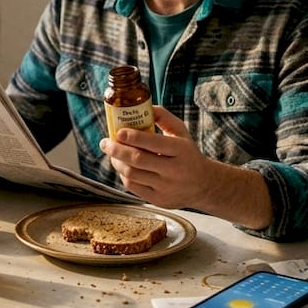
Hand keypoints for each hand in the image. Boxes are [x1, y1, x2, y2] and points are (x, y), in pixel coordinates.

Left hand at [100, 106, 272, 228]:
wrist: (203, 184)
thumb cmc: (187, 153)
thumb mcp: (181, 132)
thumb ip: (163, 117)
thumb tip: (143, 106)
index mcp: (181, 150)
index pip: (153, 142)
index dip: (133, 137)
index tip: (118, 132)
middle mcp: (175, 170)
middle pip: (138, 160)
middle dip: (117, 150)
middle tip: (105, 142)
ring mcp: (167, 188)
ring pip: (132, 174)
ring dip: (117, 162)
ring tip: (113, 154)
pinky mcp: (160, 200)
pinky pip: (133, 187)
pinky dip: (124, 175)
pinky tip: (123, 167)